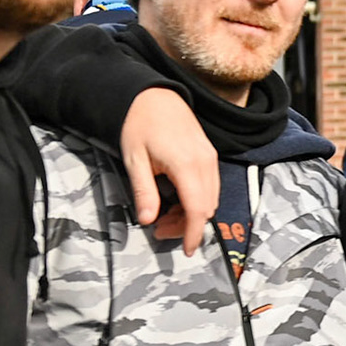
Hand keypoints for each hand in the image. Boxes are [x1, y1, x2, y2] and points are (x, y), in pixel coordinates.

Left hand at [120, 88, 217, 257]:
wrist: (152, 95)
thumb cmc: (138, 125)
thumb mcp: (134, 161)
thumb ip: (144, 192)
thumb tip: (148, 220)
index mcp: (187, 165)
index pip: (198, 209)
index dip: (194, 233)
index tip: (188, 250)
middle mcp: (205, 162)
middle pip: (207, 207)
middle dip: (188, 225)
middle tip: (160, 229)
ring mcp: (211, 157)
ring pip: (211, 198)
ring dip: (193, 213)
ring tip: (164, 215)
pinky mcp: (209, 154)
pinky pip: (211, 185)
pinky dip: (197, 199)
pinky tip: (176, 199)